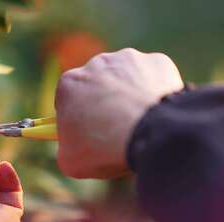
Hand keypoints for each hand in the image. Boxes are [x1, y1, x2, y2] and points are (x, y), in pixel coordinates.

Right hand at [55, 48, 183, 178]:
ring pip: (126, 79)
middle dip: (104, 104)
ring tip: (138, 124)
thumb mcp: (70, 159)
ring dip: (129, 96)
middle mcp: (95, 64)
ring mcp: (127, 60)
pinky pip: (152, 79)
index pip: (68, 99)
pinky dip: (154, 93)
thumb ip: (67, 147)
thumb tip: (74, 146)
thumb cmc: (105, 147)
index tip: (87, 133)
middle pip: (97, 85)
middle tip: (115, 130)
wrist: (150, 134)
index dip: (77, 119)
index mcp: (69, 83)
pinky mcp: (157, 61)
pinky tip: (157, 114)